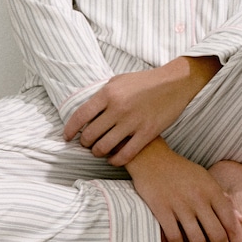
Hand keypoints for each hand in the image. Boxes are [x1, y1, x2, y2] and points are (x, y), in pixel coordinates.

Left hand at [63, 56, 220, 166]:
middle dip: (85, 143)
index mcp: (108, 93)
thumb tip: (85, 111)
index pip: (80, 116)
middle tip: (86, 144)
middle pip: (90, 135)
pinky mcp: (147, 133)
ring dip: (98, 152)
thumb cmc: (144, 81)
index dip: (70, 130)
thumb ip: (101, 96)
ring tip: (99, 151)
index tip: (67, 137)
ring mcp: (132, 122)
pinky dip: (115, 161)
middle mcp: (118, 108)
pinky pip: (125, 154)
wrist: (174, 83)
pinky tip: (113, 159)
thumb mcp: (118, 81)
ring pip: (104, 147)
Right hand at [126, 139, 241, 241]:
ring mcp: (180, 205)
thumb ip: (224, 200)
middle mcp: (199, 198)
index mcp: (212, 190)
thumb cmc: (182, 171)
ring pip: (197, 240)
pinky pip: (175, 238)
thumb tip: (241, 219)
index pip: (231, 222)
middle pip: (217, 235)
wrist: (152, 158)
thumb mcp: (206, 180)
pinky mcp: (162, 210)